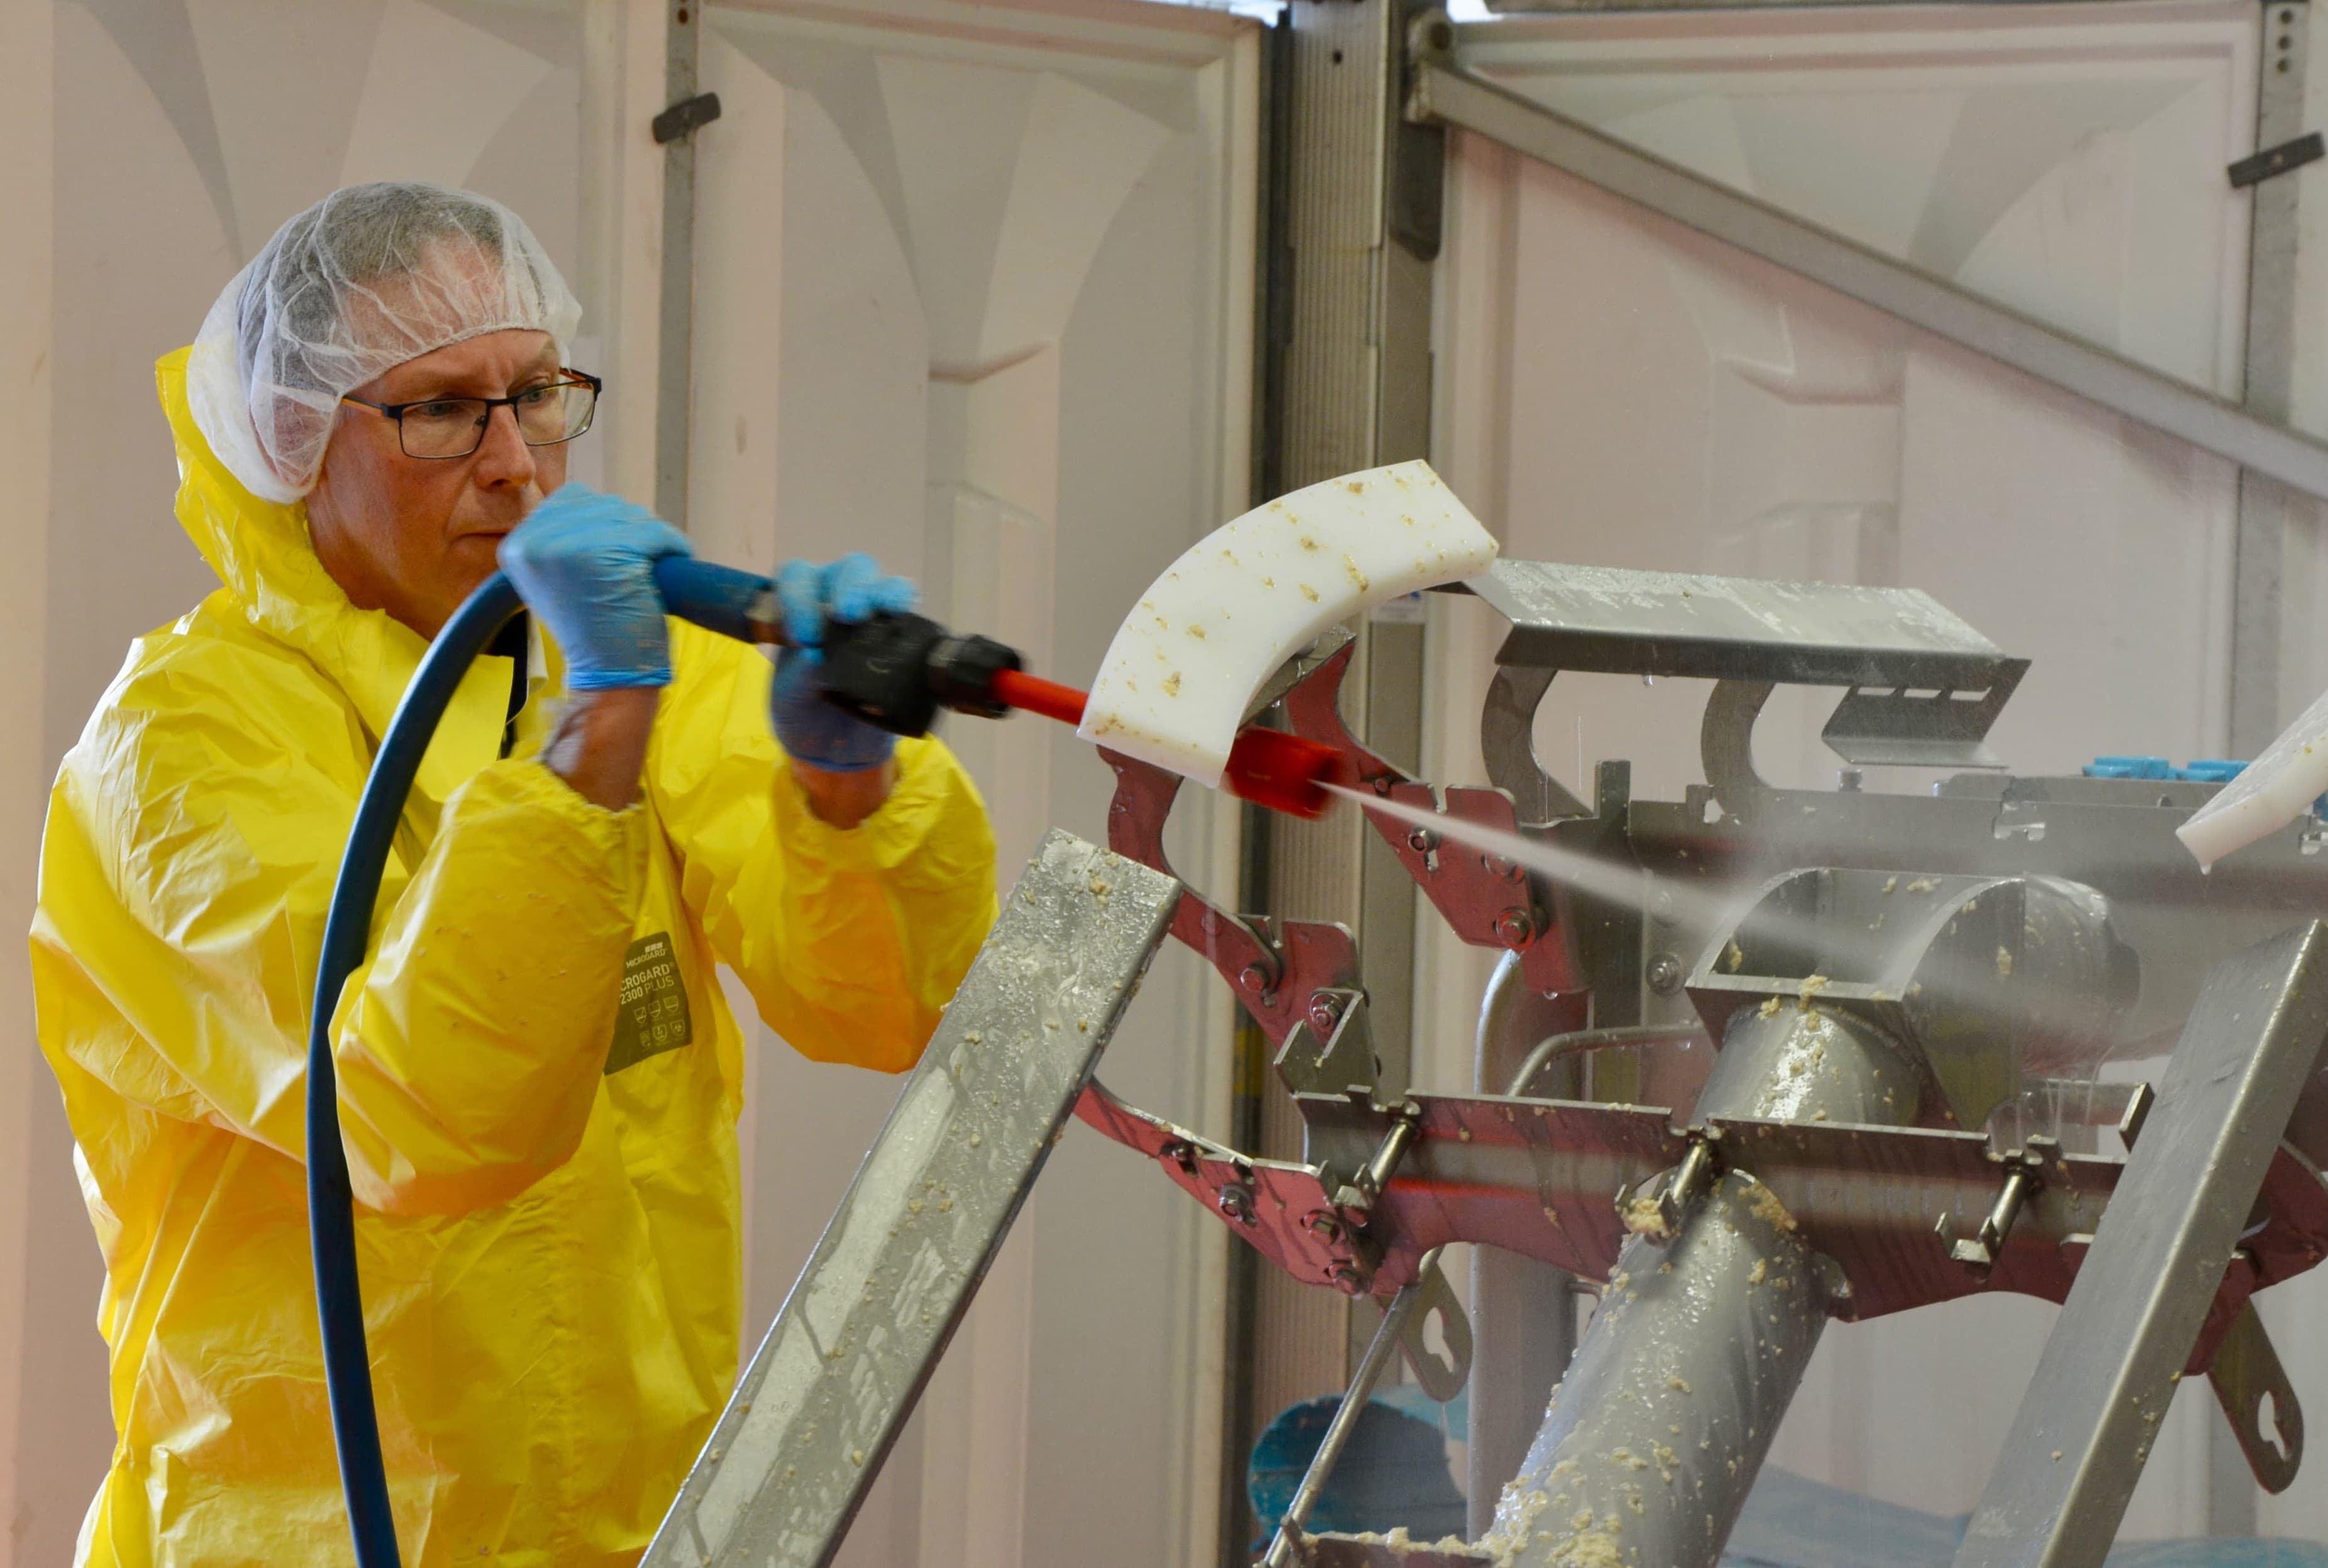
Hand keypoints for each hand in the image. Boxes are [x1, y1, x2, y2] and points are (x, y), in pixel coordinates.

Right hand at [499, 483, 691, 689]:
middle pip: (603, 504)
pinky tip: (675, 559)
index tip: (619, 547)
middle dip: (631, 528)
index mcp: (519, 545)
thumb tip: (597, 505)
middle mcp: (536, 541)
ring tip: (651, 567)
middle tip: (641, 561)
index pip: (573, 499)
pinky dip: (673, 545)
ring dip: (653, 537)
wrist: (607, 673)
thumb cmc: (593, 628)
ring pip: (630, 516)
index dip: (605, 520)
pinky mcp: (608, 556)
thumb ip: (565, 538)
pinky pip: (654, 533)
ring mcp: (571, 547)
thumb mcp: (558, 576)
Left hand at [770, 554, 917, 773]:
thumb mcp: (791, 700)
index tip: (806, 637)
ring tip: (887, 610)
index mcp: (799, 607)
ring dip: (885, 592)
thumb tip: (815, 655)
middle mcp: (835, 599)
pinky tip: (905, 620)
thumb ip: (799, 677)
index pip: (798, 578)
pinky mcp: (900, 632)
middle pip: (847, 569)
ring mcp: (871, 613)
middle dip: (850, 586)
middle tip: (849, 614)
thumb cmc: (804, 712)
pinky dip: (907, 609)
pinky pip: (907, 609)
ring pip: (881, 582)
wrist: (837, 744)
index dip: (800, 598)